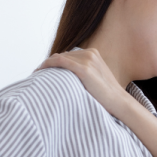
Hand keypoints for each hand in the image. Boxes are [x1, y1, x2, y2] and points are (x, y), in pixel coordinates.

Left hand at [35, 48, 156, 156]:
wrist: (119, 103)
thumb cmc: (107, 96)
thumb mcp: (96, 79)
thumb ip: (85, 74)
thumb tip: (67, 79)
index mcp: (94, 54)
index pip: (68, 55)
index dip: (55, 62)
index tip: (45, 72)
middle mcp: (90, 53)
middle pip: (62, 55)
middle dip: (50, 64)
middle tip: (39, 75)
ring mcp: (87, 60)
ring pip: (58, 58)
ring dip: (46, 65)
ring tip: (38, 75)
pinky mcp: (84, 69)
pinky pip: (59, 62)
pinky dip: (47, 65)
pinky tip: (39, 72)